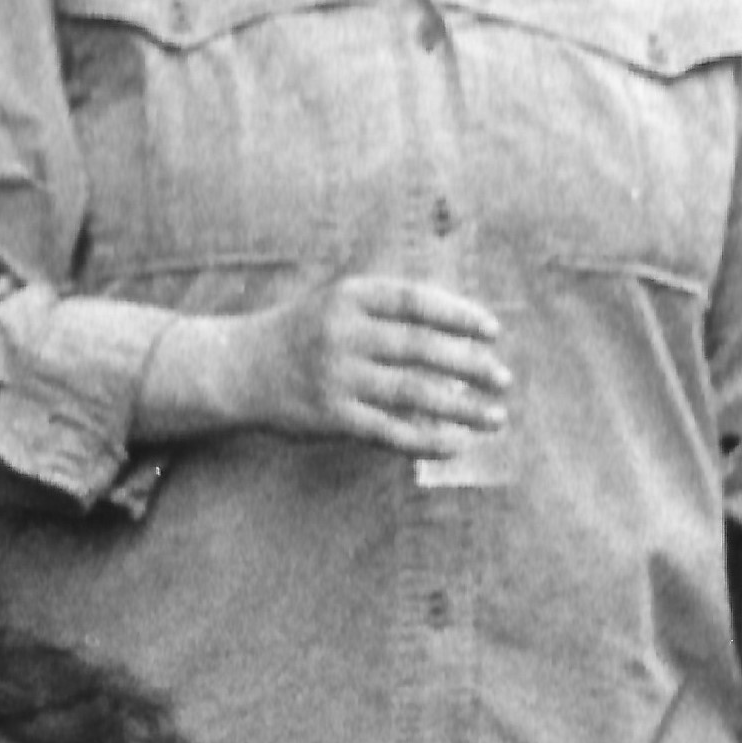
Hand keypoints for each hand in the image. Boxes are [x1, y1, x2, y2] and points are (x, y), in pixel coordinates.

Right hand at [247, 268, 513, 465]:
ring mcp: (337, 376)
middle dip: (471, 364)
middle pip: (422, 347)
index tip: (493, 331)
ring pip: (413, 392)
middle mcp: (344, 333)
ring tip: (495, 417)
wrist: (237, 368)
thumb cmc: (301, 335)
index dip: (459, 315)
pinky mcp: (331, 417)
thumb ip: (387, 312)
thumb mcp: (336, 304)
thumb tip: (458, 335)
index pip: (416, 301)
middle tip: (504, 379)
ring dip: (461, 407)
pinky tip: (456, 445)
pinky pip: (390, 431)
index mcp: (349, 297)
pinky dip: (427, 440)